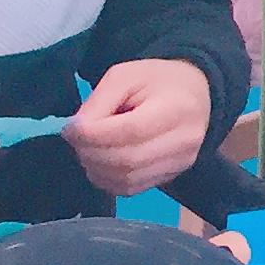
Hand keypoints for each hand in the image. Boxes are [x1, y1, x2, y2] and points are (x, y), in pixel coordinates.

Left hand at [66, 59, 214, 197]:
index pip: (129, 131)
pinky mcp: (173, 175)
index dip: (92, 135)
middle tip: (75, 140)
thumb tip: (75, 132)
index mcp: (175, 108)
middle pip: (127, 160)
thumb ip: (98, 102)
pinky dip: (107, 180)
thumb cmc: (158, 80)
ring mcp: (181, 162)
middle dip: (90, 153)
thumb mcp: (125, 75)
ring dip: (96, 168)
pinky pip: (132, 189)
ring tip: (87, 150)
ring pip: (127, 179)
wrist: (195, 94)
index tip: (70, 129)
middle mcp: (184, 140)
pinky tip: (101, 164)